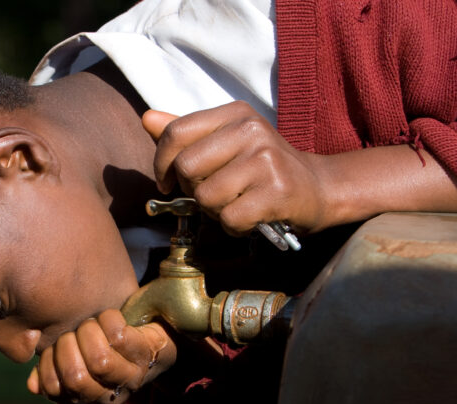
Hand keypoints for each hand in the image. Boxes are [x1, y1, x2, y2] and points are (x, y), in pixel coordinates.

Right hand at [27, 309, 176, 403]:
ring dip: (88, 333)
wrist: (152, 329)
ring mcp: (131, 376)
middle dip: (67, 346)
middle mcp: (111, 395)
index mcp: (88, 398)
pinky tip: (108, 316)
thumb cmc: (106, 343)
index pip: (56, 390)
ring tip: (91, 323)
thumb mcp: (75, 357)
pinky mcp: (145, 354)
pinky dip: (107, 319)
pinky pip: (118, 337)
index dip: (48, 364)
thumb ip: (52, 370)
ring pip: (99, 361)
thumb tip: (33, 386)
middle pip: (76, 378)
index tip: (55, 346)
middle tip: (74, 332)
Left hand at [142, 102, 328, 234]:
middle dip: (193, 189)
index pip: (175, 132)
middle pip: (186, 167)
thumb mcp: (225, 142)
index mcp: (235, 114)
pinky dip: (234, 226)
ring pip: (206, 197)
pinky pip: (229, 218)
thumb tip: (146, 119)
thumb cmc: (262, 168)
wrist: (318, 187)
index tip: (166, 182)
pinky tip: (251, 217)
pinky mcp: (277, 191)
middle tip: (215, 193)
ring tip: (238, 203)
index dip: (161, 163)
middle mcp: (251, 130)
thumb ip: (185, 133)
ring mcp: (266, 159)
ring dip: (216, 211)